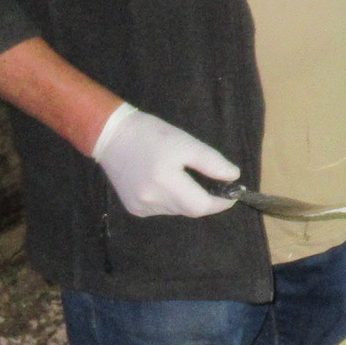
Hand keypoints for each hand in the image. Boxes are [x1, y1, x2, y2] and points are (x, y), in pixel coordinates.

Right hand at [90, 104, 239, 217]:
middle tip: (210, 182)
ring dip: (186, 198)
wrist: (111, 135)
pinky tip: (162, 182)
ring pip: (176, 210)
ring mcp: (141, 207)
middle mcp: (152, 200)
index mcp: (166, 182)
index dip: (220, 203)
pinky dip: (169, 199)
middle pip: (189, 209)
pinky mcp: (134, 208)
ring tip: (179, 176)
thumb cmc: (151, 134)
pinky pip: (161, 209)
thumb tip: (233, 177)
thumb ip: (211, 162)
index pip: (201, 206)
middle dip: (203, 199)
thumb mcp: (185, 143)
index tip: (232, 195)